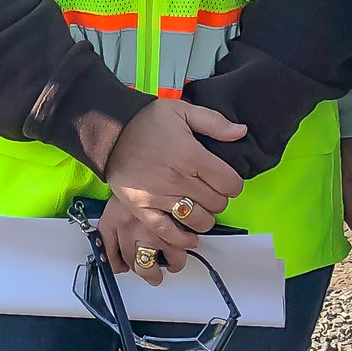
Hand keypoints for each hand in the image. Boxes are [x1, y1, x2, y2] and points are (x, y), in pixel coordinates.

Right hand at [99, 98, 244, 280]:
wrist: (109, 132)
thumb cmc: (146, 120)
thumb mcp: (182, 111)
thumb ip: (214, 122)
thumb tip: (241, 132)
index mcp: (192, 155)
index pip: (230, 184)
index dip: (233, 183)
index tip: (225, 179)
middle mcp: (178, 179)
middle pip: (217, 203)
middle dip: (219, 198)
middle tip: (209, 190)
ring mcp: (159, 197)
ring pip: (198, 220)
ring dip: (204, 217)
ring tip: (199, 208)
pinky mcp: (142, 209)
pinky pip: (167, 232)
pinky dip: (182, 239)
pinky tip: (190, 237)